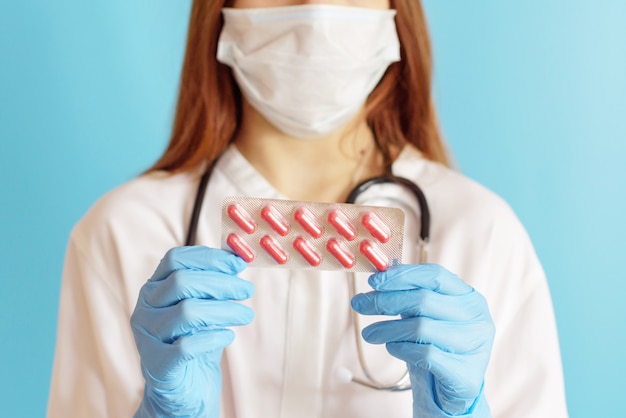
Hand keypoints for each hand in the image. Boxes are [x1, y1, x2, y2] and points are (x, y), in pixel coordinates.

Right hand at [130, 246, 253, 417]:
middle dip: (221, 283)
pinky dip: (213, 338)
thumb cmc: (194, 342)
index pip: (174, 259)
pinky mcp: (157, 364)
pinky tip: (228, 336)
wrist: (182, 390)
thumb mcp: (204, 307)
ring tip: (246, 315)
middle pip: (182, 282)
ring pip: (187, 312)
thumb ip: (214, 284)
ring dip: (224, 310)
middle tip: (247, 290)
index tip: (237, 264)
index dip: (208, 258)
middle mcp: (144, 309)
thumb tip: (238, 260)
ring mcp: (147, 337)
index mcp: (154, 289)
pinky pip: (186, 346)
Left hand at [351, 264, 493, 416]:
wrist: (451, 391)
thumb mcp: (423, 316)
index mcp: (469, 296)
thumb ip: (407, 295)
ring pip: (421, 327)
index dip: (402, 275)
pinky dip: (401, 348)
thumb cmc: (435, 346)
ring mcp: (475, 345)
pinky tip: (392, 347)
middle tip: (360, 304)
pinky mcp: (466, 373)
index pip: (435, 275)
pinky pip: (424, 354)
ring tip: (370, 333)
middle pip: (423, 300)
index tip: (373, 280)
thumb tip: (377, 278)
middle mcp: (477, 317)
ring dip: (387, 328)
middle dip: (385, 301)